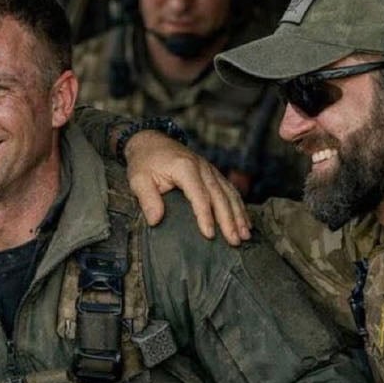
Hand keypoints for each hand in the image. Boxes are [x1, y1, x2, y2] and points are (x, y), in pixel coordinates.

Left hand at [123, 131, 250, 244]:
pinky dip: (239, 206)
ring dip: (238, 215)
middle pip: (219, 196)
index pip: (199, 195)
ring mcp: (210, 169)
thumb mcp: (138, 179)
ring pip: (229, 194)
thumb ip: (147, 199)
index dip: (205, 216)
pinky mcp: (212, 173)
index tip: (209, 235)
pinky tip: (245, 221)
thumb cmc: (144, 162)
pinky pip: (229, 190)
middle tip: (234, 241)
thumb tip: (155, 221)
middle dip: (229, 220)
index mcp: (185, 168)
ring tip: (245, 235)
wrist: (151, 141)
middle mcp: (202, 167)